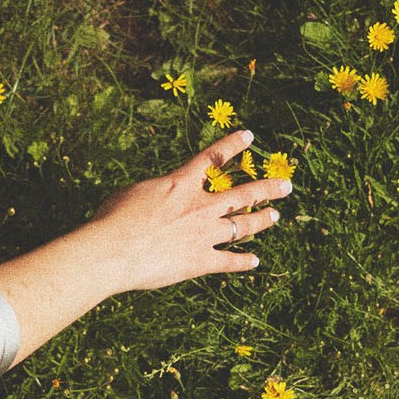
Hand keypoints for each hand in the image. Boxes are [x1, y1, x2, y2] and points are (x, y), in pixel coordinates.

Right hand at [85, 130, 289, 291]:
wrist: (113, 251)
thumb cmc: (112, 219)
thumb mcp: (132, 193)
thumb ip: (155, 191)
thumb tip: (158, 194)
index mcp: (180, 184)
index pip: (212, 158)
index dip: (232, 145)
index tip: (250, 136)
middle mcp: (199, 206)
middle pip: (242, 194)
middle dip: (267, 188)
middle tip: (286, 185)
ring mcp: (203, 234)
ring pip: (243, 225)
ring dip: (262, 220)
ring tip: (276, 216)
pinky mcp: (201, 261)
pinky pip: (229, 261)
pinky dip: (243, 262)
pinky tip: (255, 262)